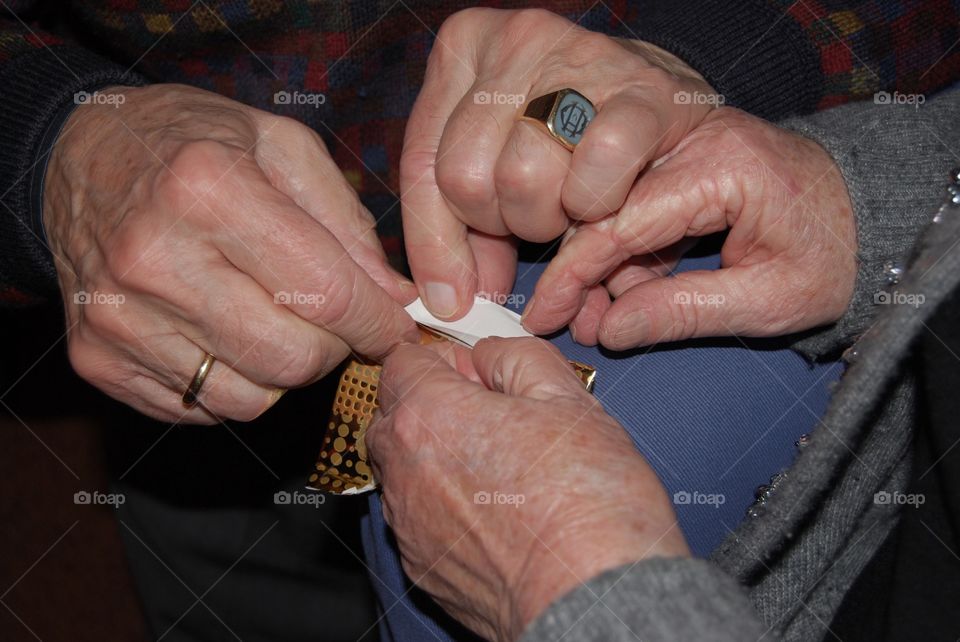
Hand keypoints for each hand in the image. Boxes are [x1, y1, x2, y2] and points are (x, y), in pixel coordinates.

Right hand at [44, 84, 418, 422]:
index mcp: (206, 189)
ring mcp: (118, 317)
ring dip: (283, 369)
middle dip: (334, 348)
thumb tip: (396, 298)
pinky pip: (200, 408)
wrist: (80, 157)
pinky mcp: (96, 358)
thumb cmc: (194, 143)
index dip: (377, 321)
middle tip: (332, 319)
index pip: (324, 291)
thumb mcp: (282, 146)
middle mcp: (153, 258)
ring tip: (274, 318)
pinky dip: (232, 382)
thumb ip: (347, 223)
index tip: (396, 328)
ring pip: (251, 398)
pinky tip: (225, 333)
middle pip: (291, 357)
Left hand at [366, 337, 688, 641]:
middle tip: (486, 412)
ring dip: (432, 456)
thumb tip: (489, 356)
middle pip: (391, 414)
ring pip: (402, 468)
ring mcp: (409, 523)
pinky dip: (441, 505)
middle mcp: (405, 468)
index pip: (400, 361)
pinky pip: (417, 516)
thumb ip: (515, 357)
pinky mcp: (422, 566)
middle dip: (427, 404)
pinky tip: (493, 511)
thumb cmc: (588, 501)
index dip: (439, 358)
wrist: (592, 598)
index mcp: (430, 415)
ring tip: (495, 466)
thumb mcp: (566, 397)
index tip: (472, 369)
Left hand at [400, 7, 716, 319]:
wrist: (667, 103)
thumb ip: (463, 228)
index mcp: (466, 49)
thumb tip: (451, 301)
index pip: (421, 166)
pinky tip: (604, 200)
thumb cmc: (570, 140)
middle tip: (532, 223)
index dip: (436, 245)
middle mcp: (517, 39)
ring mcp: (582, 56)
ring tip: (570, 206)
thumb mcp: (497, 168)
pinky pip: (597, 166)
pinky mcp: (646, 89)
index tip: (453, 297)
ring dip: (548, 220)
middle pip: (464, 177)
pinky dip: (596, 202)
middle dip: (498, 225)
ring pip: (521, 177)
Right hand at [522, 107, 857, 347]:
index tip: (542, 315)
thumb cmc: (834, 255)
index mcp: (721, 167)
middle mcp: (695, 142)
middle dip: (584, 274)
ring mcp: (688, 146)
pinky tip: (629, 294)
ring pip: (614, 209)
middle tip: (577, 327)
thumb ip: (683, 311)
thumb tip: (610, 330)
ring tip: (605, 322)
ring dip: (606, 269)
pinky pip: (637, 207)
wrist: (873, 215)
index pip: (621, 221)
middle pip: (606, 209)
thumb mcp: (767, 300)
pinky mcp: (686, 162)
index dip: (573, 273)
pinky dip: (630, 254)